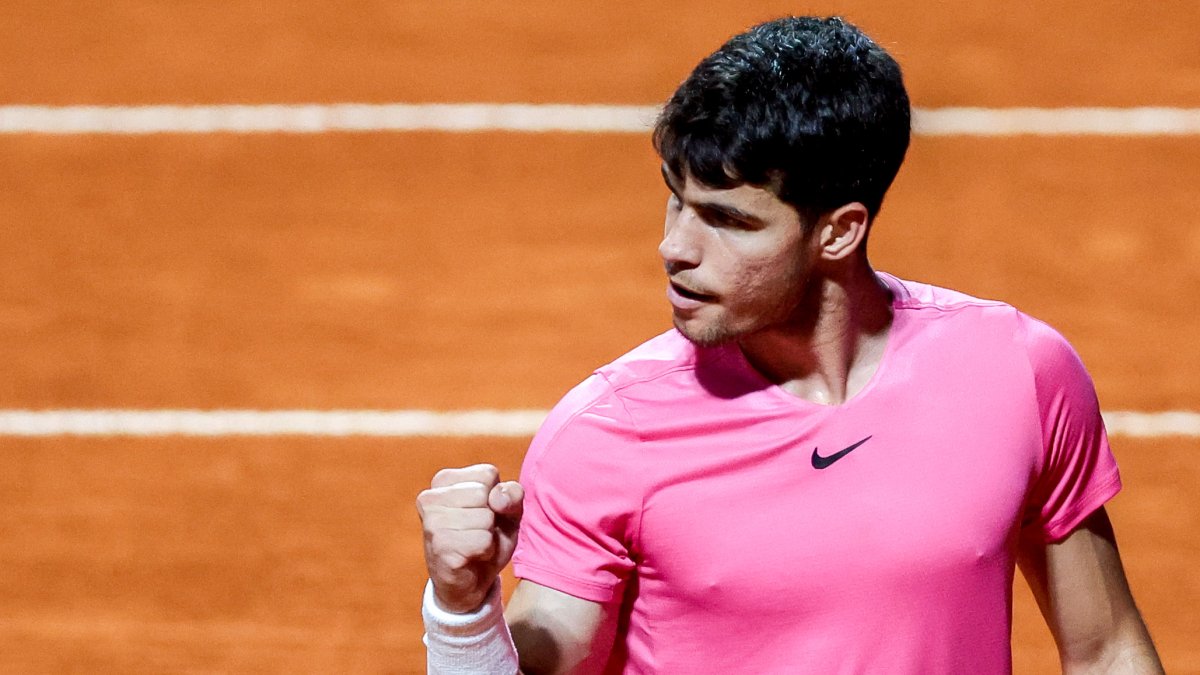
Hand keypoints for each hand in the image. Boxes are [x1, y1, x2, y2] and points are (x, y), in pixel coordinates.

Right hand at [417, 464, 524, 613]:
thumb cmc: (487, 539)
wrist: (470, 583)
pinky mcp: (440, 547)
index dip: (496, 497)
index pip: (488, 473)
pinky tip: (472, 556)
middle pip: (485, 494)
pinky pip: (483, 541)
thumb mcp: (508, 511)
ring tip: (474, 544)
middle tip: (478, 532)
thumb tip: (497, 497)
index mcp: (443, 480)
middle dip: (491, 517)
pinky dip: (486, 551)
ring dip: (488, 536)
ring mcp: (432, 523)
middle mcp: (430, 498)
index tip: (483, 512)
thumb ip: (512, 494)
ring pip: (485, 518)